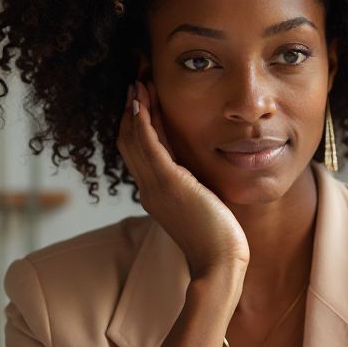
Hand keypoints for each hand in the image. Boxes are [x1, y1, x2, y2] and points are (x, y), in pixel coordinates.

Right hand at [117, 79, 249, 280]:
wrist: (218, 263)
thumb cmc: (217, 241)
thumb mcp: (202, 207)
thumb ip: (194, 189)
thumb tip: (200, 174)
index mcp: (155, 195)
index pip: (139, 153)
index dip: (138, 125)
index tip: (143, 101)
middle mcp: (149, 189)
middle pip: (129, 142)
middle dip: (132, 111)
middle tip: (137, 83)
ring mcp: (155, 187)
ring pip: (134, 139)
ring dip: (135, 109)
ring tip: (139, 83)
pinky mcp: (168, 183)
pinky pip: (148, 145)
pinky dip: (143, 121)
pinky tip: (143, 102)